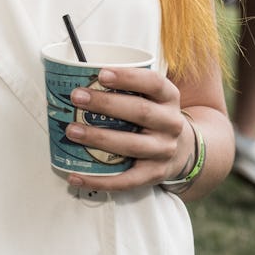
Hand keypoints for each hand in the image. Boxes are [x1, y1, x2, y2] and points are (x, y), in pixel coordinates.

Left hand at [65, 67, 193, 192]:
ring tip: (72, 131)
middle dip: (106, 104)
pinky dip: (99, 180)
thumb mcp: (152, 97)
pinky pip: (125, 180)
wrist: (182, 149)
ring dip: (98, 138)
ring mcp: (164, 150)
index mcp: (169, 97)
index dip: (128, 77)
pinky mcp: (154, 174)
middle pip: (140, 112)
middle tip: (77, 97)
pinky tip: (76, 176)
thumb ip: (128, 88)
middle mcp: (171, 123)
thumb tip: (83, 79)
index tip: (101, 74)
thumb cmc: (154, 116)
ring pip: (131, 145)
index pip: (153, 83)